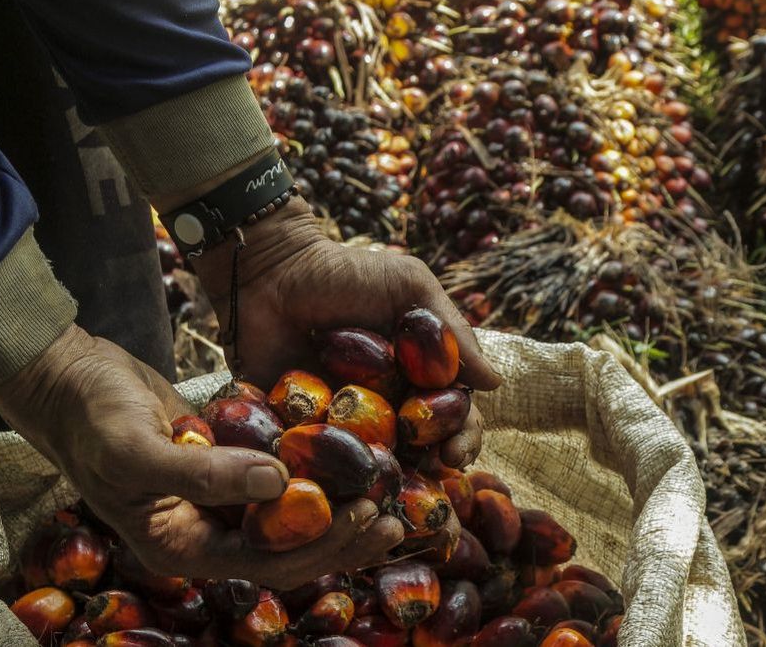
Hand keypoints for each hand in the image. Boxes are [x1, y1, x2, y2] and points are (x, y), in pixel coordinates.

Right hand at [0, 325, 403, 588]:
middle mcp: (205, 531)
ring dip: (336, 510)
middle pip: (289, 550)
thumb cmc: (90, 418)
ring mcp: (218, 500)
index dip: (322, 546)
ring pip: (290, 519)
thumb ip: (203, 474)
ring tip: (386, 493)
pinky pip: (280, 481)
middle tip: (392, 516)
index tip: (367, 515)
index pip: (267, 563)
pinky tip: (353, 458)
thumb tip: (280, 485)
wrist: (70, 377)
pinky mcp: (228, 466)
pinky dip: (314, 474)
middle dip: (342, 538)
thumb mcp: (136, 450)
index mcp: (182, 546)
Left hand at [195, 200, 499, 468]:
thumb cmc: (345, 273)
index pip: (450, 416)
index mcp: (415, 375)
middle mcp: (383, 405)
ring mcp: (340, 422)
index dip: (461, 437)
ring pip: (371, 465)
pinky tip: (336, 493)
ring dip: (383, 484)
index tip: (457, 453)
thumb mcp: (409, 287)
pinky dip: (327, 482)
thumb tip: (495, 383)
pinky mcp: (296, 432)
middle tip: (428, 477)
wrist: (270, 270)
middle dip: (429, 469)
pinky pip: (315, 466)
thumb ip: (452, 331)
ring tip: (385, 495)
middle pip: (417, 449)